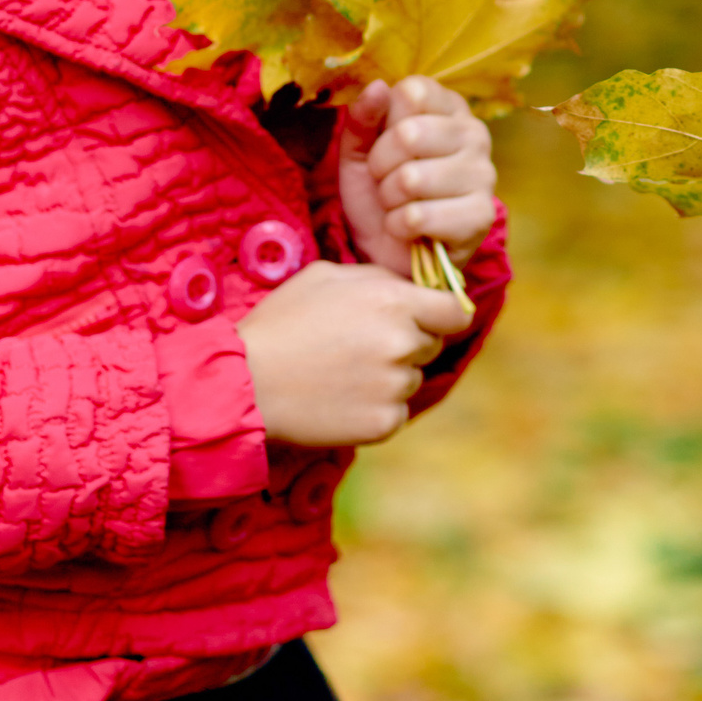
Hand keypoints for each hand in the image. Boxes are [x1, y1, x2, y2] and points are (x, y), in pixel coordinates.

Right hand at [235, 261, 473, 445]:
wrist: (245, 384)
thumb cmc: (280, 322)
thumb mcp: (325, 276)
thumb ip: (376, 278)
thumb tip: (408, 287)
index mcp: (394, 301)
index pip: (456, 311)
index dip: (442, 314)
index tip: (428, 319)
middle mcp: (403, 343)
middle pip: (432, 344)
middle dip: (408, 342)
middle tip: (362, 346)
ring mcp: (395, 387)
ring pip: (412, 379)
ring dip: (390, 376)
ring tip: (342, 373)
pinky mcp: (384, 424)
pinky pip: (396, 412)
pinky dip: (376, 408)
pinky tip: (340, 398)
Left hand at [338, 76, 497, 277]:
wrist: (390, 249)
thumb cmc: (379, 190)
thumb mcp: (358, 150)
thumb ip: (363, 117)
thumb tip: (378, 87)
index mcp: (449, 108)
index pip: (412, 92)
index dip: (384, 122)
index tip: (383, 144)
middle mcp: (475, 134)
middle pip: (409, 134)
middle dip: (381, 165)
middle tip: (386, 180)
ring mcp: (484, 175)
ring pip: (411, 178)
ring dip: (389, 199)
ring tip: (398, 204)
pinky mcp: (481, 216)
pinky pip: (418, 216)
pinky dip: (398, 226)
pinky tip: (409, 229)